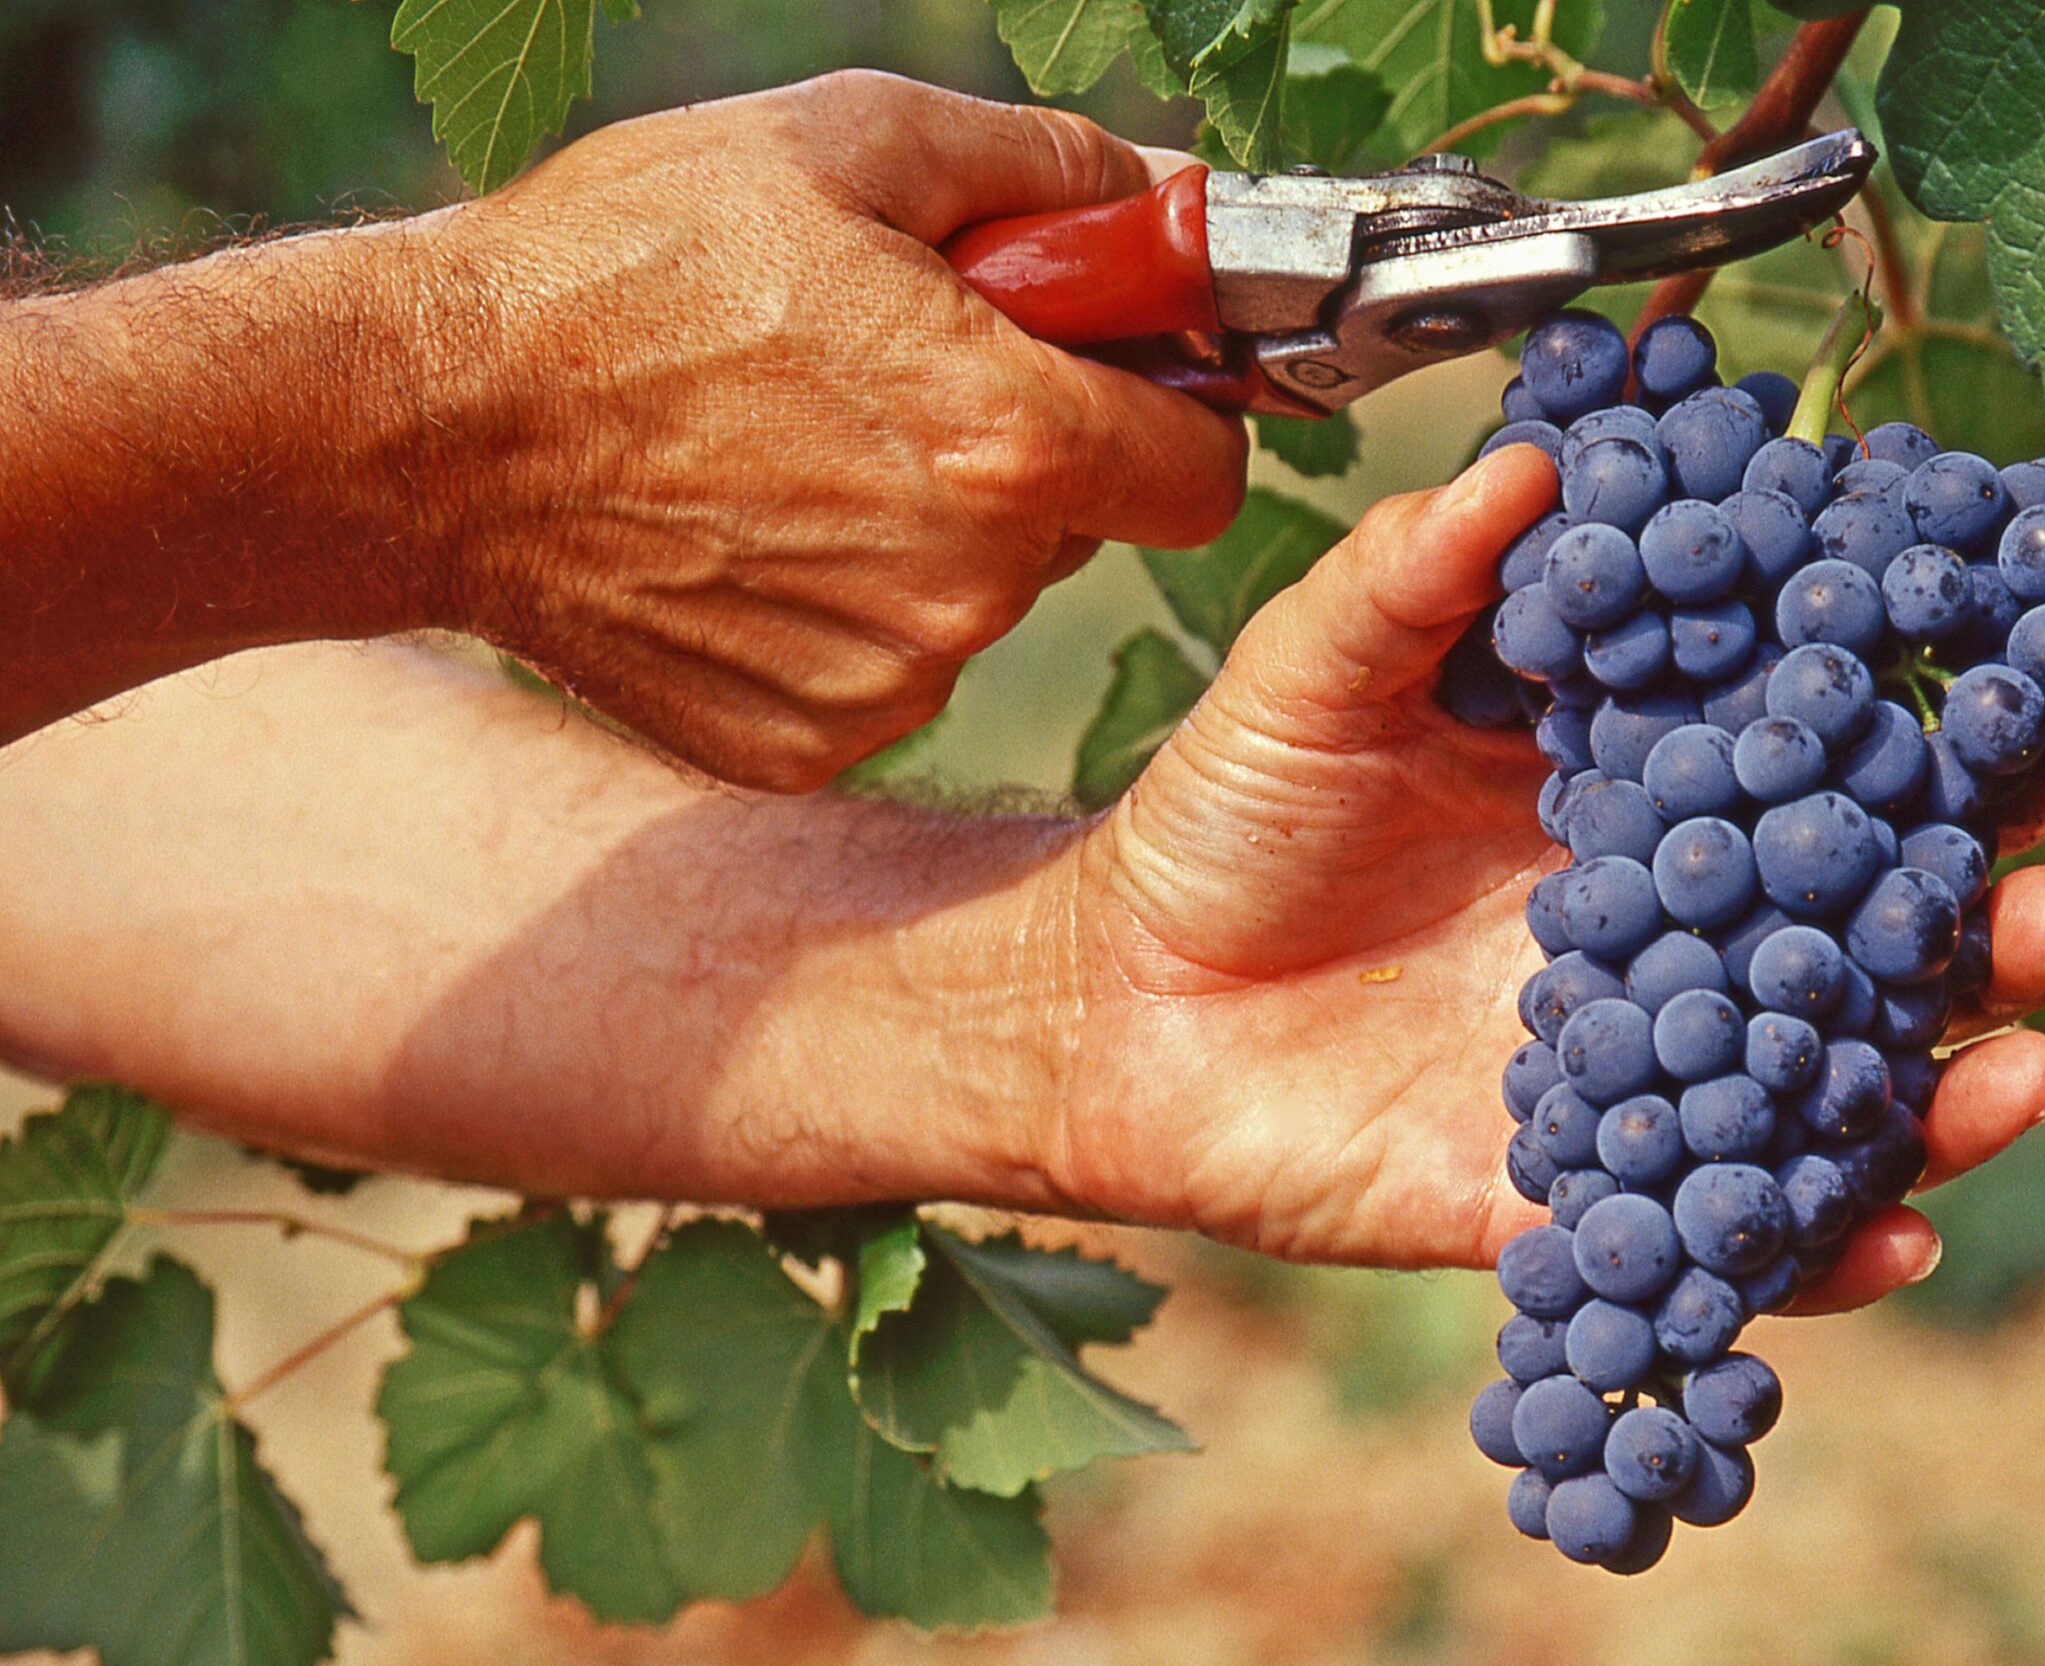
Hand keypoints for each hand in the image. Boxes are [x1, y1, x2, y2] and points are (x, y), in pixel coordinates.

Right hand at [414, 72, 1246, 789]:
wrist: (431, 426)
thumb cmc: (629, 262)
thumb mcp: (848, 140)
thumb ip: (1052, 170)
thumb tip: (1169, 198)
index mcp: (1008, 441)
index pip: (1206, 475)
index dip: (1176, 416)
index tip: (1120, 384)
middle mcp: (968, 590)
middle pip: (1083, 533)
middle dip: (1027, 460)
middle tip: (895, 383)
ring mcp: (884, 683)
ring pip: (979, 605)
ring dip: (930, 536)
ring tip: (793, 450)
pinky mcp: (806, 741)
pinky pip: (884, 672)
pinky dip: (841, 612)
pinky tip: (746, 537)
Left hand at [1047, 446, 2044, 1304]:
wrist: (1116, 1002)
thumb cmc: (1226, 816)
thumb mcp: (1309, 672)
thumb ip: (1415, 572)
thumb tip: (1534, 453)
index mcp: (1627, 792)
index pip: (1804, 763)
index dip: (1913, 738)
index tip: (2015, 699)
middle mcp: (1663, 932)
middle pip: (1859, 937)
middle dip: (1981, 923)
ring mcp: (1635, 1069)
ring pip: (1829, 1089)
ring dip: (1950, 1086)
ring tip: (2027, 1060)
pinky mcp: (1578, 1193)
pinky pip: (1722, 1236)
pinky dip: (1818, 1250)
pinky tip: (1893, 1236)